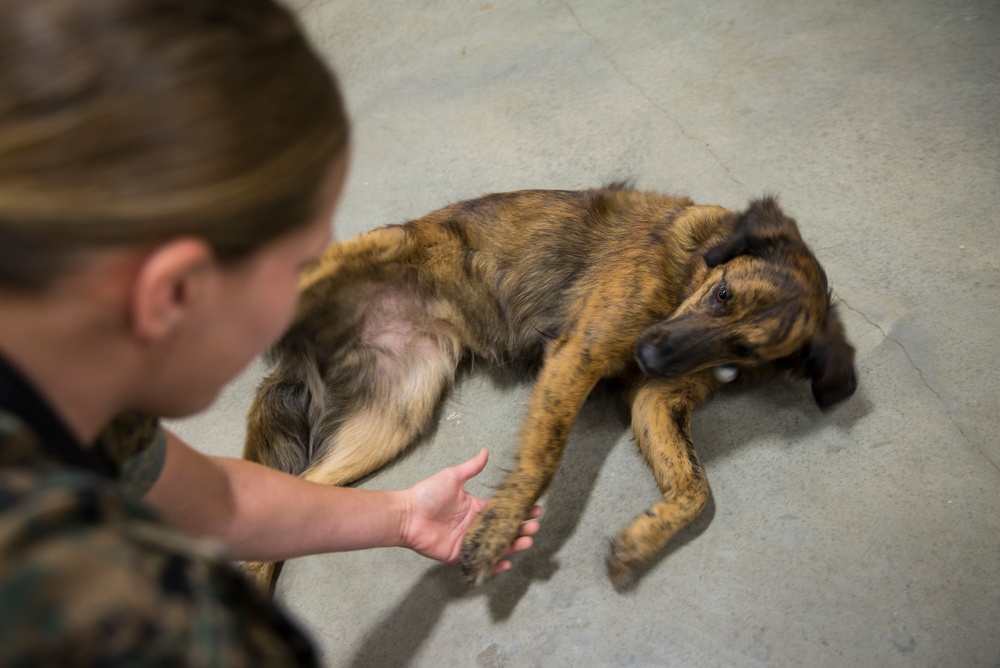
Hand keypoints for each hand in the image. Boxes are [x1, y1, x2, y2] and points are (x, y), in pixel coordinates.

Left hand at [401, 449, 540, 573]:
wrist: (407, 514)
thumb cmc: (427, 494)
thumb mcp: (453, 477)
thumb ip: (471, 468)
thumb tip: (486, 451)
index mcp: (475, 507)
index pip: (502, 511)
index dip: (519, 511)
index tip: (535, 509)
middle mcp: (474, 525)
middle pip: (503, 529)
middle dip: (521, 529)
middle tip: (534, 527)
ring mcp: (468, 541)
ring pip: (495, 545)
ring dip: (513, 545)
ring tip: (527, 541)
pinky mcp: (458, 555)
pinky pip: (479, 561)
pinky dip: (493, 563)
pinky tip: (507, 561)